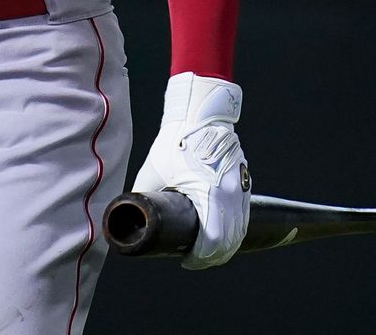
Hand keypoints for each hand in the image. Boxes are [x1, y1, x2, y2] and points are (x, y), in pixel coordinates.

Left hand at [131, 72, 250, 268]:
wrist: (199, 115)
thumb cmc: (174, 142)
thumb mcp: (153, 171)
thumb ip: (144, 195)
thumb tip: (131, 215)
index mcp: (208, 194)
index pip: (212, 240)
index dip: (200, 257)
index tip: (186, 260)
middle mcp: (230, 194)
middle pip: (229, 241)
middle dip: (214, 256)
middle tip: (196, 260)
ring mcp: (241, 188)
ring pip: (240, 229)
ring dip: (227, 245)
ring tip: (209, 252)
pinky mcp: (244, 182)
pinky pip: (243, 214)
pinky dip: (235, 229)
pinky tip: (224, 235)